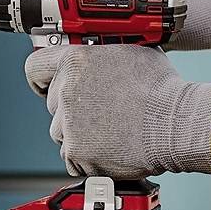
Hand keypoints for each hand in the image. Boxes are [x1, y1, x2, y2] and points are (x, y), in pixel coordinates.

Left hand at [25, 45, 210, 179]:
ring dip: (79, 133)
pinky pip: (72, 157)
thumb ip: (104, 54)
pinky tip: (111, 146)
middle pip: (52, 103)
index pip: (36, 67)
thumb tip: (101, 52)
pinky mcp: (77, 151)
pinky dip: (88, 157)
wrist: (175, 124)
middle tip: (100, 111)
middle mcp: (66, 89)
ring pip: (61, 132)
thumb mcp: (133, 53)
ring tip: (111, 130)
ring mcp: (69, 123)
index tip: (46, 84)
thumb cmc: (162, 89)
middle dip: (71, 109)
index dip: (42, 78)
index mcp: (76, 61)